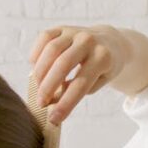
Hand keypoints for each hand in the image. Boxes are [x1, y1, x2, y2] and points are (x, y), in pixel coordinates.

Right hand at [29, 24, 147, 123]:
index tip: (54, 119)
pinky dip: (37, 54)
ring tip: (38, 87)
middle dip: (48, 87)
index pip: (81, 84)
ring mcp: (75, 32)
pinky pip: (44, 38)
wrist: (111, 42)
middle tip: (41, 103)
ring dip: (40, 72)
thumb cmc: (103, 67)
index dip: (66, 103)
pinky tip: (36, 68)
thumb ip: (78, 90)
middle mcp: (89, 41)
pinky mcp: (62, 28)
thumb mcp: (99, 81)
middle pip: (63, 65)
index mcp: (103, 57)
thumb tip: (53, 100)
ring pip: (51, 50)